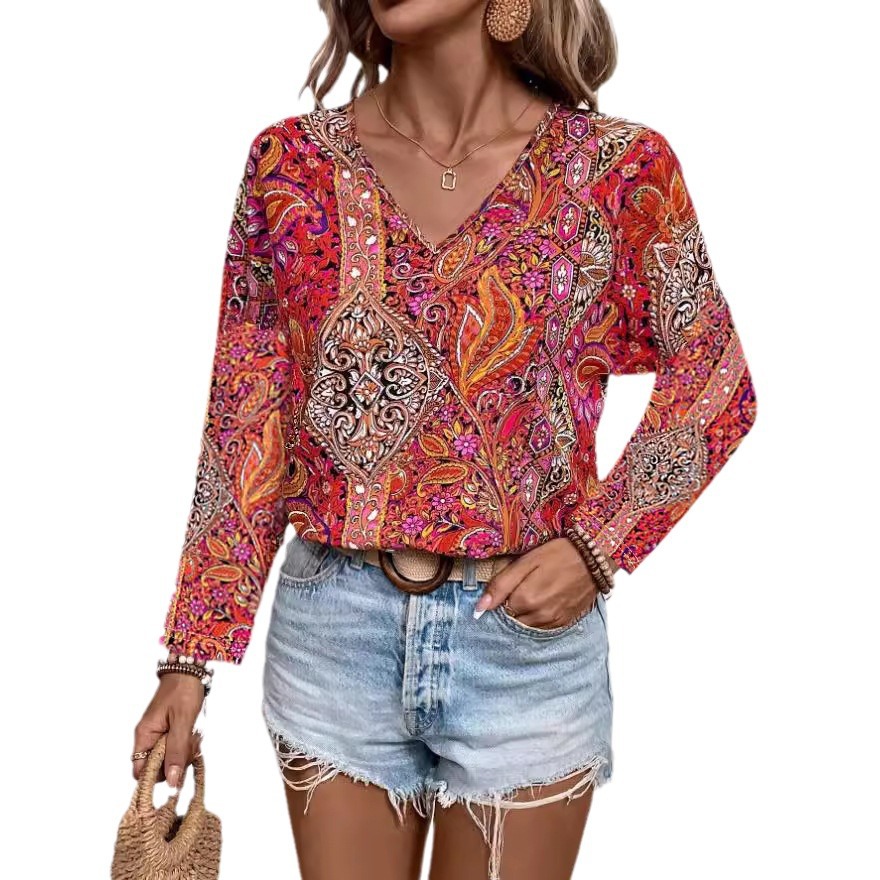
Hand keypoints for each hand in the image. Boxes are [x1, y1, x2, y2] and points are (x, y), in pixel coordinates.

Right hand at [132, 674, 204, 788]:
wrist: (191, 670)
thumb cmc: (183, 691)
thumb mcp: (182, 722)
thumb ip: (176, 751)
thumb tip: (171, 783)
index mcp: (145, 736)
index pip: (141, 772)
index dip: (156, 776)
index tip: (175, 770)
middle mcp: (150, 739)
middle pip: (161, 767)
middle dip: (178, 760)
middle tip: (190, 741)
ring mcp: (161, 735)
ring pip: (173, 758)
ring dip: (187, 750)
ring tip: (194, 732)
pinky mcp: (172, 732)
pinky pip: (180, 747)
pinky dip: (190, 743)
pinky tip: (195, 732)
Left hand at [473, 537, 601, 628]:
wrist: (593, 558)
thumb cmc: (558, 554)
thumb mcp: (525, 562)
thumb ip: (501, 585)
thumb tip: (480, 608)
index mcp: (525, 600)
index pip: (499, 611)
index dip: (499, 599)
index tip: (506, 588)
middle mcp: (539, 616)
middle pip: (512, 621)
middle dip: (510, 609)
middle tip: (519, 589)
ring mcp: (553, 622)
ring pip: (526, 626)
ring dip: (523, 615)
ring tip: (532, 594)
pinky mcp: (564, 622)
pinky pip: (542, 628)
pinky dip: (537, 618)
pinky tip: (542, 602)